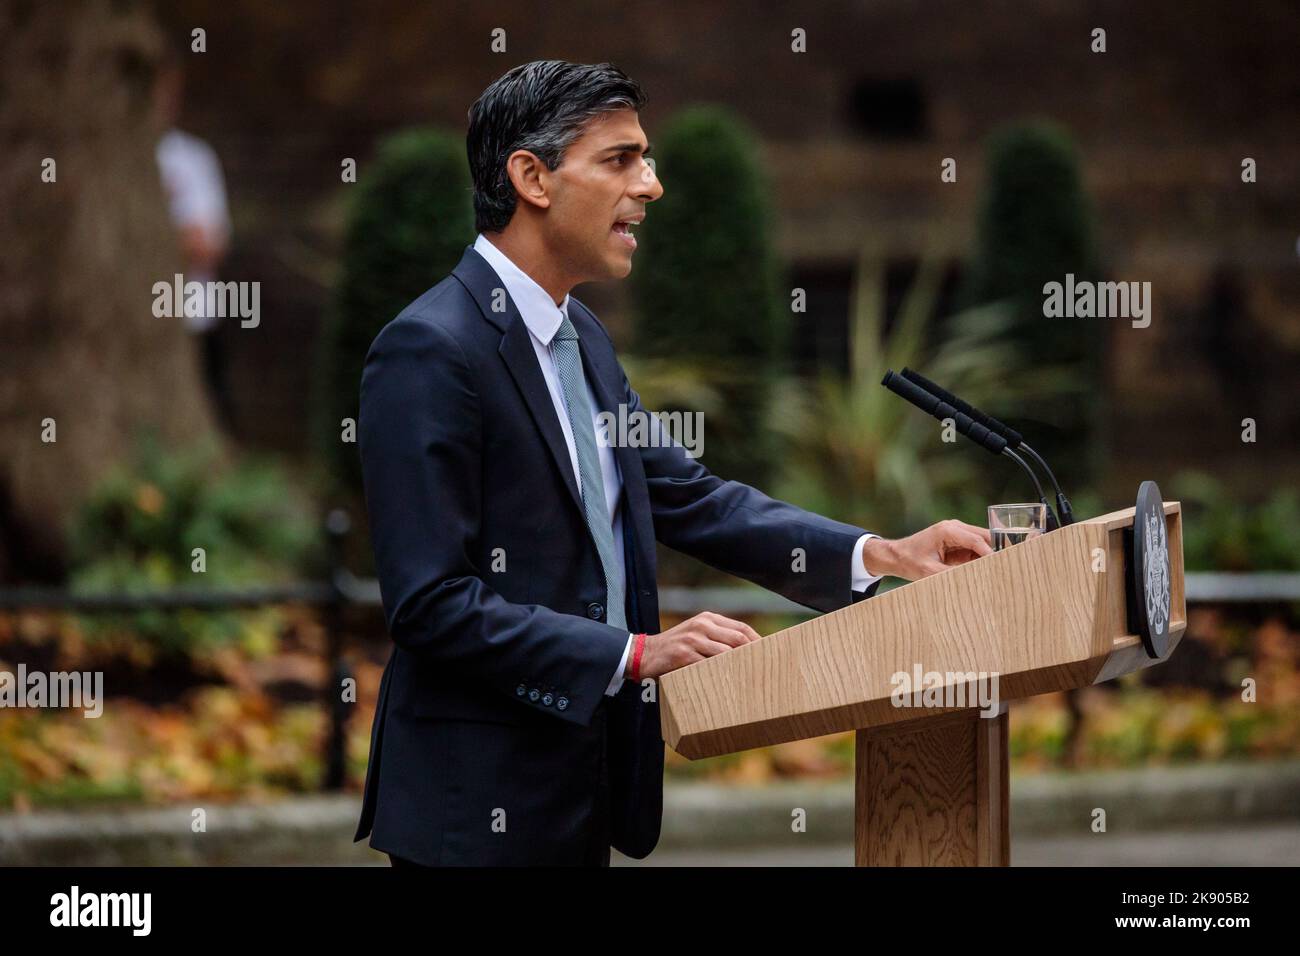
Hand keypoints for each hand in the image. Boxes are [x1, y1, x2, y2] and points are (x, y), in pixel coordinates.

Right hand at [632, 611, 761, 679]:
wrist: (644, 654)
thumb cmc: (675, 648)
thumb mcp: (696, 635)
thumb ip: (717, 638)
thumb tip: (747, 652)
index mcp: (707, 618)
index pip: (741, 627)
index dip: (758, 640)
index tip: (771, 653)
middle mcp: (701, 625)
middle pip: (738, 638)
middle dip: (755, 652)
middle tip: (767, 667)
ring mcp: (692, 638)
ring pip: (726, 652)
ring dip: (741, 665)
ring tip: (753, 677)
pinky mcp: (683, 654)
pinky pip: (709, 664)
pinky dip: (721, 673)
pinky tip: (730, 682)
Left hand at [861, 519, 992, 581]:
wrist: (896, 555)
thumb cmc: (910, 561)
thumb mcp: (929, 572)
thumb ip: (952, 574)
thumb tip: (974, 580)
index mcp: (947, 530)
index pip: (976, 540)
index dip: (990, 554)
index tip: (1000, 567)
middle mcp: (954, 527)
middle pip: (984, 537)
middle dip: (994, 552)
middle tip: (1005, 568)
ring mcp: (957, 532)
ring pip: (982, 542)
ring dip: (988, 555)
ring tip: (997, 571)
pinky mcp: (957, 540)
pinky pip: (975, 548)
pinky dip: (981, 558)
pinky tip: (986, 570)